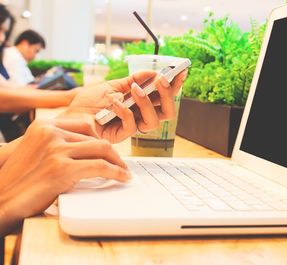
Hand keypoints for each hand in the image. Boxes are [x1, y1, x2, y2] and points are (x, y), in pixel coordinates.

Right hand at [0, 119, 129, 234]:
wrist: (2, 199)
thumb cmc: (21, 180)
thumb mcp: (37, 150)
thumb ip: (58, 143)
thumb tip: (88, 146)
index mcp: (44, 125)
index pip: (84, 124)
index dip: (100, 138)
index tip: (108, 150)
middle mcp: (50, 133)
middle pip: (96, 138)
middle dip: (112, 153)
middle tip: (120, 164)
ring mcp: (56, 149)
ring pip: (102, 149)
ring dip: (118, 162)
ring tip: (123, 171)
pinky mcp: (62, 169)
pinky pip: (101, 166)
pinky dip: (116, 172)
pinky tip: (122, 177)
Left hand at [63, 70, 186, 142]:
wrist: (70, 118)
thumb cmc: (88, 103)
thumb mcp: (111, 86)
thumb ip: (132, 81)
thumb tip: (151, 73)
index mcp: (140, 103)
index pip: (163, 96)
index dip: (174, 85)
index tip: (181, 71)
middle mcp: (140, 116)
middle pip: (166, 111)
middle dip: (167, 94)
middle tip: (161, 80)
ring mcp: (132, 126)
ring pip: (154, 120)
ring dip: (147, 102)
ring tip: (136, 90)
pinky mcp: (122, 135)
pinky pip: (132, 125)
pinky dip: (125, 111)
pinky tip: (114, 103)